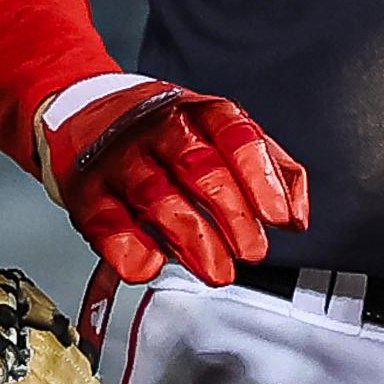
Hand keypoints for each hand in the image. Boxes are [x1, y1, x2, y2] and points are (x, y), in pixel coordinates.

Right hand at [45, 79, 308, 286]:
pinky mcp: (87, 191)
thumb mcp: (224, 135)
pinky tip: (151, 264)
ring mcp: (121, 158)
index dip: (260, 176)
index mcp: (200, 113)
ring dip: (190, 237)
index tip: (277, 217)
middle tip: (251, 252)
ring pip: (156, 194)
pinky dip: (128, 247)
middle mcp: (160, 130)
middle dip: (231, 213)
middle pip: (199, 166)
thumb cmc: (168, 133)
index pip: (236, 135)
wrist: (85, 113)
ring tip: (216, 269)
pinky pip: (106, 220)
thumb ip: (270, 169)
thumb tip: (297, 216)